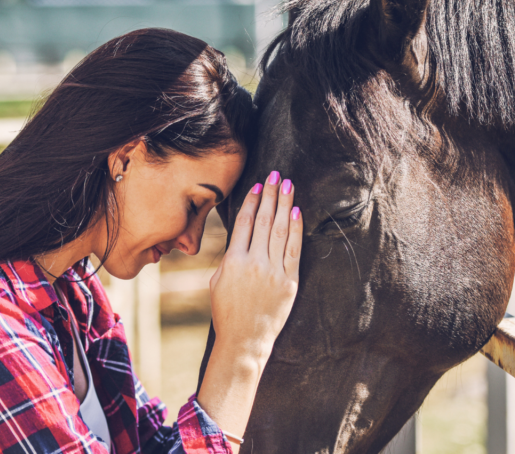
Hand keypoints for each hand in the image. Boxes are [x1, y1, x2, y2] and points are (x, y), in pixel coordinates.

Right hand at [209, 171, 302, 362]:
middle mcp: (254, 263)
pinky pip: (294, 250)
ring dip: (285, 204)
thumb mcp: (218, 282)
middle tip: (276, 174)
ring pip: (281, 230)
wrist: (244, 340)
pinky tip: (297, 211)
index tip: (258, 185)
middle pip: (265, 220)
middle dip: (271, 194)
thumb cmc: (226, 312)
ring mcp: (273, 272)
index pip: (245, 222)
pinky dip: (296, 229)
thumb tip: (243, 236)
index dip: (253, 201)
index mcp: (232, 261)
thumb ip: (230, 257)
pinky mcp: (289, 282)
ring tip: (288, 185)